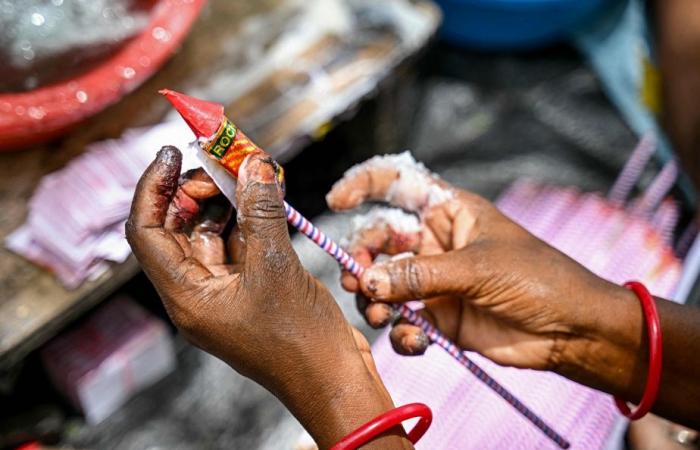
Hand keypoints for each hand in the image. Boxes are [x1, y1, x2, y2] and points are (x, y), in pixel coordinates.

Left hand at [126, 147, 409, 448]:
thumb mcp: (277, 267)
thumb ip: (262, 211)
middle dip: (196, 188)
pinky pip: (240, 244)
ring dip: (227, 199)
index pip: (147, 232)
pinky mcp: (251, 289)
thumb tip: (254, 164)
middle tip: (225, 161)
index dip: (153, 188)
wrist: (333, 380)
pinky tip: (267, 194)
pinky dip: (250, 217)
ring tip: (249, 169)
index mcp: (187, 296)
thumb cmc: (300, 339)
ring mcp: (225, 292)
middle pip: (177, 228)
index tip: (172, 152)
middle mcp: (198, 293)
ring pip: (211, 232)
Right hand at [327, 154, 699, 428]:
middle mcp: (435, 243)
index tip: (335, 202)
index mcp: (448, 211)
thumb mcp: (477, 269)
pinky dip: (402, 332)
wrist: (571, 331)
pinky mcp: (439, 317)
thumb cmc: (536, 279)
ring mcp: (434, 281)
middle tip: (356, 281)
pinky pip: (403, 321)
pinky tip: (417, 339)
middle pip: (379, 241)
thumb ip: (418, 275)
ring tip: (381, 316)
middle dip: (363, 259)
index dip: (363, 185)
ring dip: (374, 301)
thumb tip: (366, 281)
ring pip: (383, 285)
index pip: (398, 183)